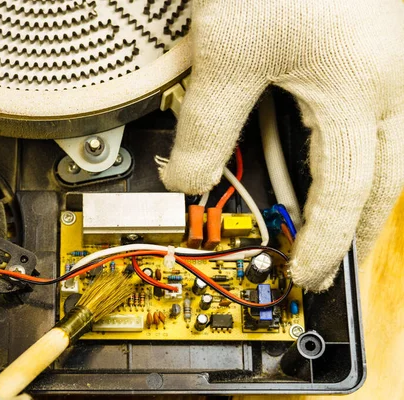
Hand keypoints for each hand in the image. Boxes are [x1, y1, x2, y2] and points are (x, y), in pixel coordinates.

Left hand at [160, 0, 403, 291]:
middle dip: (367, 229)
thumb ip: (205, 128)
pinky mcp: (379, 45)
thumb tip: (186, 178)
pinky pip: (382, 113)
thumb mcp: (224, 53)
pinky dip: (362, 149)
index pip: (344, 195)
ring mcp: (392, 61)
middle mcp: (389, 79)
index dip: (324, 243)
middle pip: (392, 180)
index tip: (303, 273)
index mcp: (356, 89)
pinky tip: (339, 151)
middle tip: (342, 258)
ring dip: (369, 192)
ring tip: (345, 220)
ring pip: (394, 148)